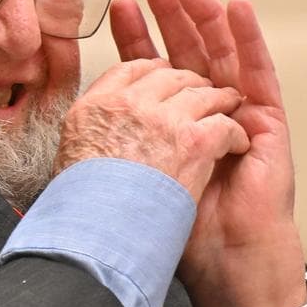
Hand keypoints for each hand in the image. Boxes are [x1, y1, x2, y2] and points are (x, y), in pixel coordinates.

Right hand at [56, 58, 249, 201]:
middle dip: (189, 83)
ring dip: (219, 102)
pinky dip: (234, 134)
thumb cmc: (87, 207)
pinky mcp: (192, 141)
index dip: (152, 73)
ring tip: (229, 111)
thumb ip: (90, 133)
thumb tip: (99, 131)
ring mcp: (162, 119)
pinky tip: (236, 144)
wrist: (103, 235)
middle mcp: (128, 104)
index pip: (128, 71)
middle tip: (203, 93)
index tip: (162, 80)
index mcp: (95, 106)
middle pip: (168, 76)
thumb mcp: (70, 157)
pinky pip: (223, 124)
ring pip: (201, 94)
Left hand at [110, 0, 305, 306]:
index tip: (120, 5)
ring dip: (203, 15)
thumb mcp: (141, 175)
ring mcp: (239, 113)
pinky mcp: (268, 120)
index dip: (138, 38)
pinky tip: (237, 6)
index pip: (153, 71)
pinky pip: (258, 71)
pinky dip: (248, 38)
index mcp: (172, 124)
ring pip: (220, 53)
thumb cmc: (181, 228)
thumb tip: (80, 122)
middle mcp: (205, 112)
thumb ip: (124, 143)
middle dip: (169, 14)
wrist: (223, 261)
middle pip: (187, 51)